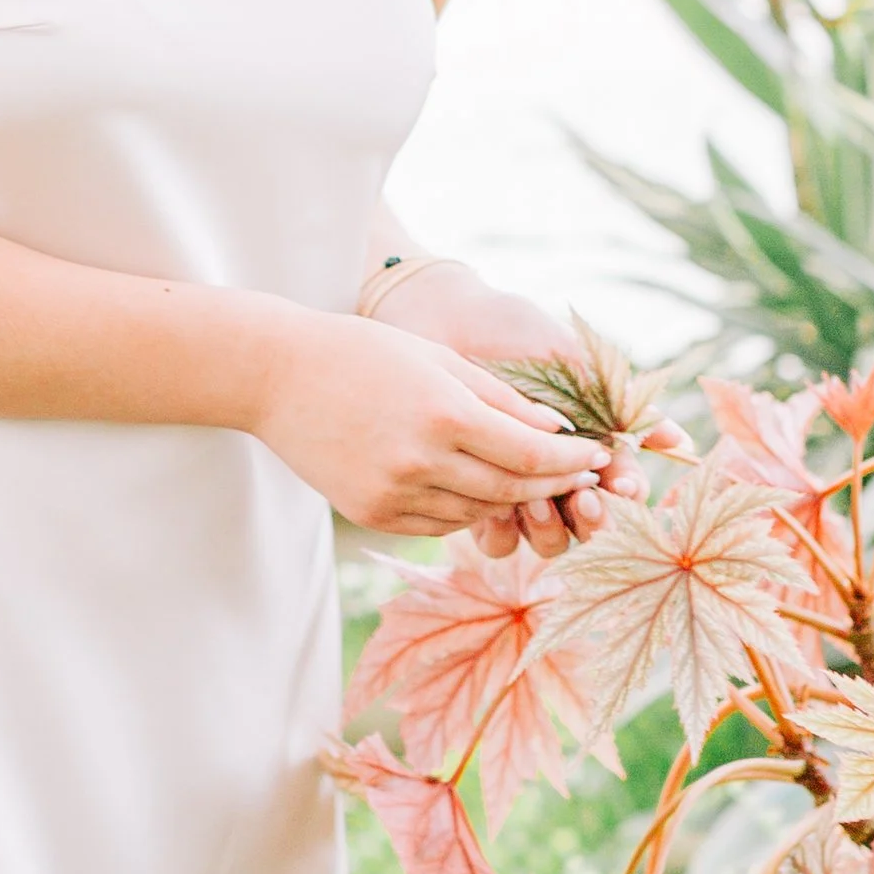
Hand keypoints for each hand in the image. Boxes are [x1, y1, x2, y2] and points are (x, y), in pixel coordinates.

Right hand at [247, 309, 608, 538]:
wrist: (276, 376)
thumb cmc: (363, 352)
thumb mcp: (438, 358)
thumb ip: (501, 397)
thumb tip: (558, 431)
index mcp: (444, 413)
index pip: (531, 454)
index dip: (571, 461)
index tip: (596, 457)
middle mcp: (421, 461)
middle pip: (512, 490)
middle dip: (552, 484)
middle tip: (579, 476)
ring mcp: (394, 494)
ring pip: (477, 511)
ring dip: (510, 498)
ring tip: (530, 479)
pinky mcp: (373, 515)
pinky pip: (438, 522)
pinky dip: (465, 507)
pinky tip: (473, 486)